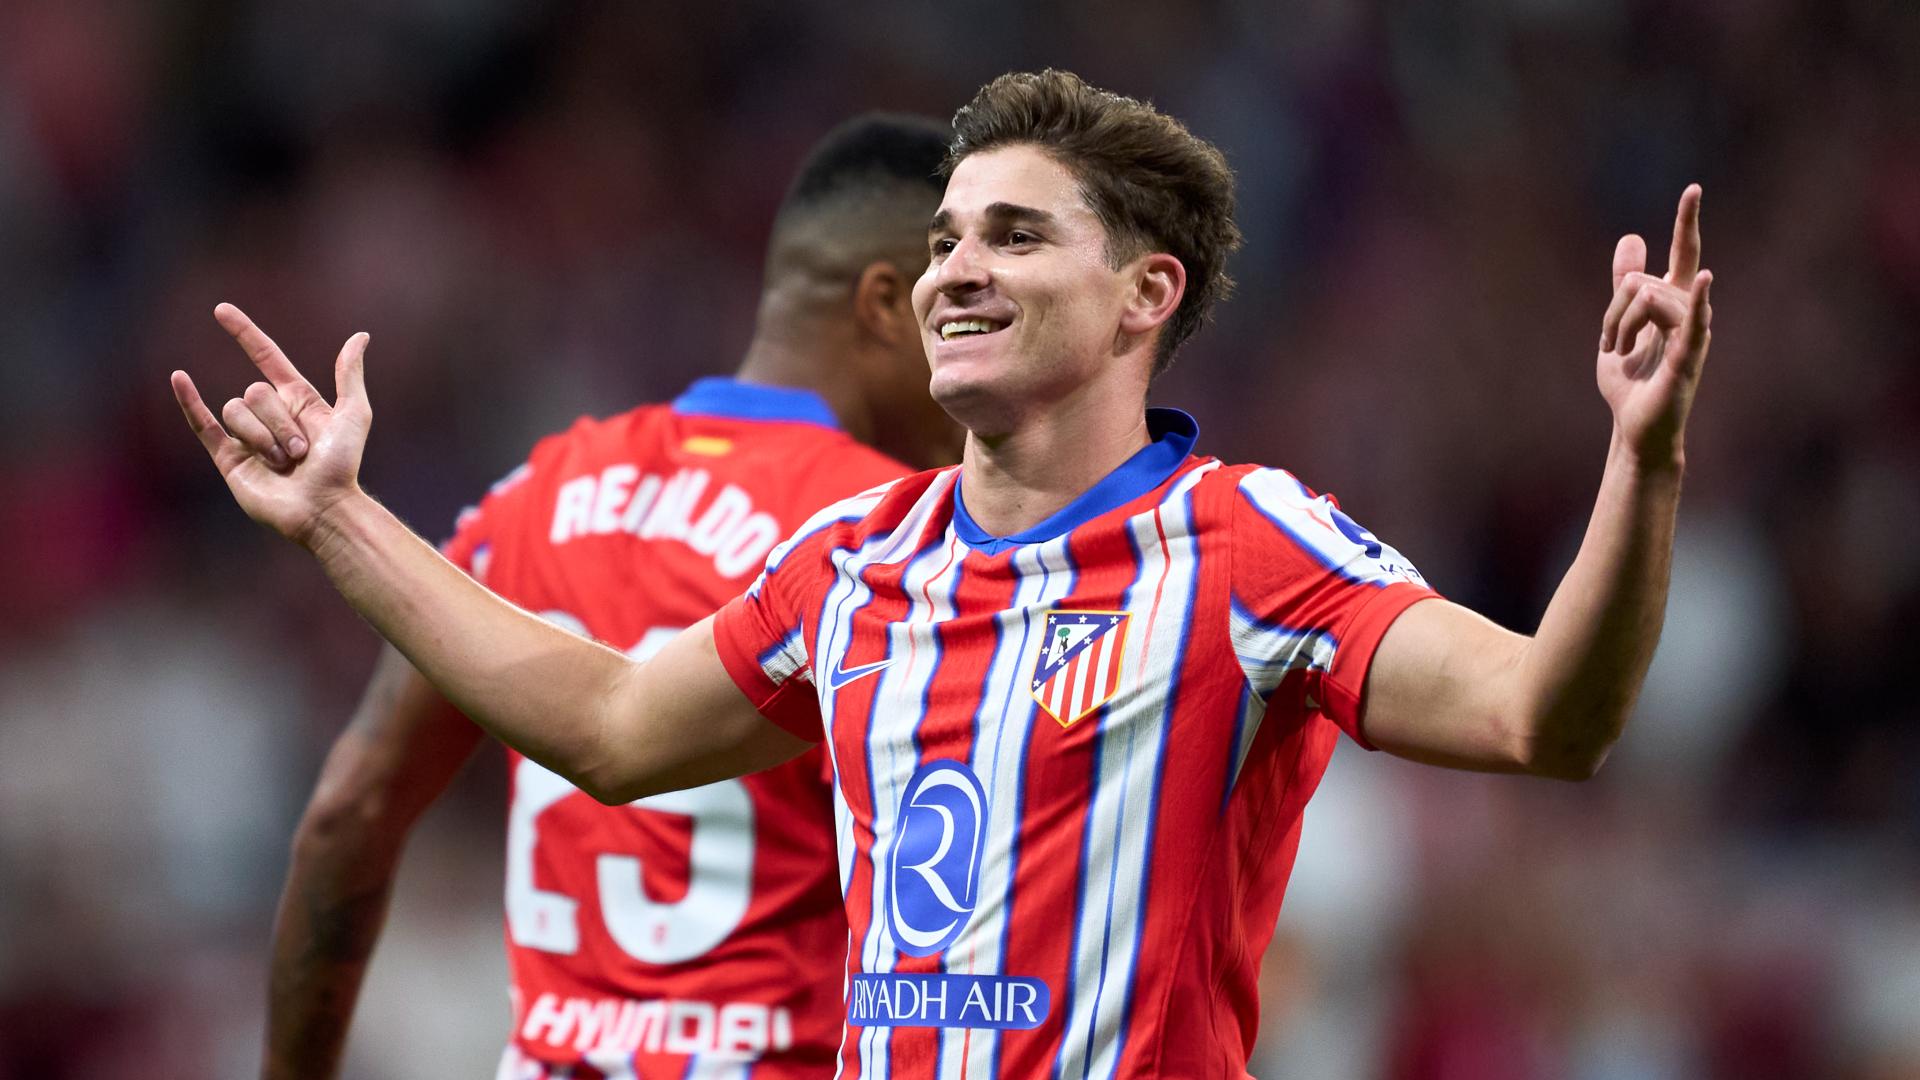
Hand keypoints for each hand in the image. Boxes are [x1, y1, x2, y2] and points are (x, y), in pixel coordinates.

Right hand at [172, 303, 371, 545]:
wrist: (323, 508)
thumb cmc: (343, 466)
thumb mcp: (353, 414)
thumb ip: (349, 375)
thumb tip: (359, 336)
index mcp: (298, 400)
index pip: (265, 357)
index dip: (244, 333)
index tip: (221, 310)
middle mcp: (270, 415)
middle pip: (254, 392)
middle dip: (279, 422)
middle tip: (301, 452)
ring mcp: (247, 436)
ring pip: (236, 411)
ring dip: (262, 437)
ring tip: (284, 464)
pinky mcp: (229, 458)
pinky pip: (204, 425)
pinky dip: (189, 402)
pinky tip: (179, 379)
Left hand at [1596, 185, 1714, 468]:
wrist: (1633, 427)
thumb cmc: (1631, 383)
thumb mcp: (1618, 325)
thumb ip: (1624, 285)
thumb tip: (1631, 238)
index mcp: (1672, 304)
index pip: (1683, 253)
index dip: (1687, 222)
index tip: (1693, 188)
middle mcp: (1688, 313)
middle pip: (1642, 281)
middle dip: (1613, 309)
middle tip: (1608, 343)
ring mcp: (1691, 333)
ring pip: (1647, 297)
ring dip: (1618, 326)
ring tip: (1616, 354)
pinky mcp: (1687, 358)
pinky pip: (1691, 323)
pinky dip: (1695, 301)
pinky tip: (1704, 280)